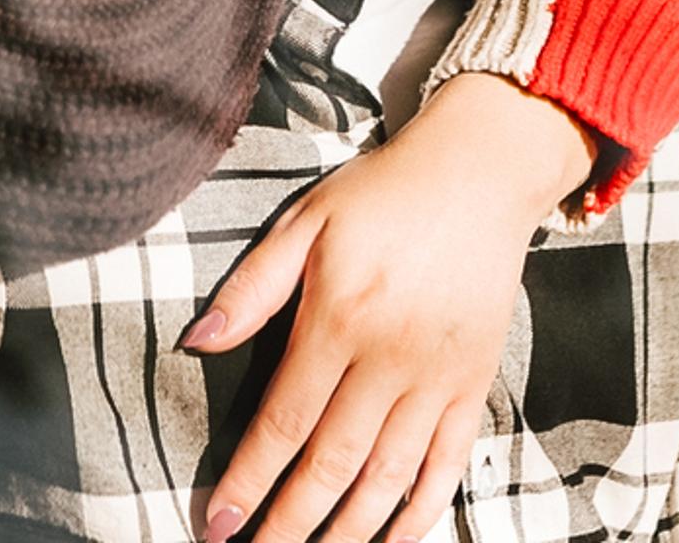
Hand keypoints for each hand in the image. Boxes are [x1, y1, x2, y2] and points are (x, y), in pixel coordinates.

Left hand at [185, 74, 596, 542]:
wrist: (480, 171)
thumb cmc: (384, 193)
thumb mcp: (308, 220)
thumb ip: (254, 286)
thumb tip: (198, 341)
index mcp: (340, 318)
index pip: (285, 421)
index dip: (249, 479)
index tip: (218, 524)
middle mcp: (391, 357)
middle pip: (332, 463)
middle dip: (288, 523)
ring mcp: (438, 375)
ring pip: (388, 476)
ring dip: (349, 531)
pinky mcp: (475, 381)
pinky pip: (448, 463)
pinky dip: (421, 511)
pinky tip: (392, 540)